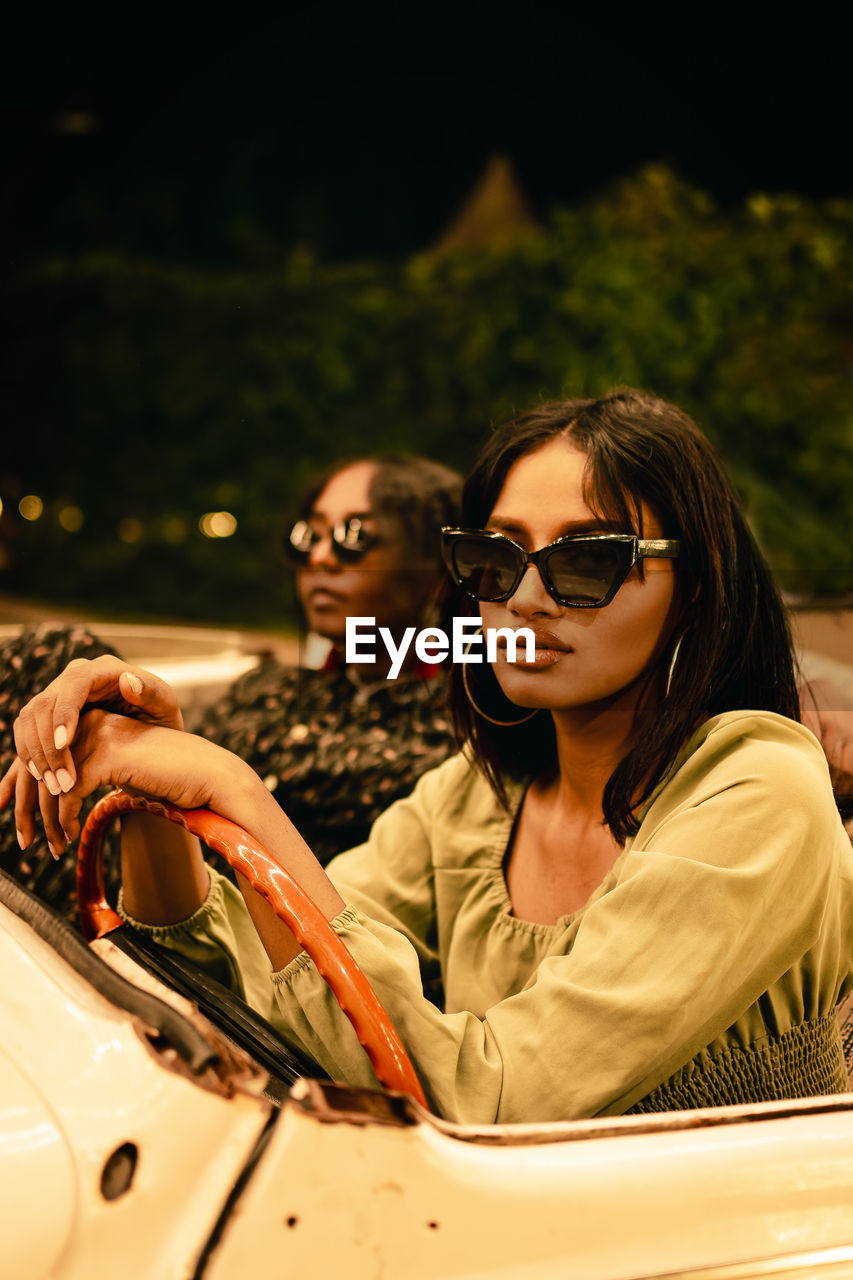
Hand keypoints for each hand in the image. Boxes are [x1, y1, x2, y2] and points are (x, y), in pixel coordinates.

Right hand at [9, 655, 182, 799]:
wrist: (149, 729)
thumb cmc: (160, 717)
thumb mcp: (165, 706)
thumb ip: (151, 693)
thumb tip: (127, 680)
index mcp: (102, 669)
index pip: (73, 685)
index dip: (63, 714)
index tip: (63, 744)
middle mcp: (75, 676)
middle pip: (44, 704)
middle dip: (47, 745)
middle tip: (60, 781)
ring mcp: (58, 694)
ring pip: (29, 719)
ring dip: (35, 754)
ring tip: (53, 786)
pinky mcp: (48, 714)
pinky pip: (27, 731)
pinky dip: (30, 754)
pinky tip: (43, 778)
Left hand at [12, 710, 226, 856]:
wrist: (206, 775)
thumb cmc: (165, 776)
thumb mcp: (118, 769)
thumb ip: (85, 770)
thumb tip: (49, 792)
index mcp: (90, 720)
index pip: (41, 755)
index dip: (26, 791)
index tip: (28, 822)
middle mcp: (89, 722)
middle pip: (38, 768)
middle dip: (29, 810)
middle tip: (30, 841)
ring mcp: (98, 736)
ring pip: (50, 784)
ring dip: (48, 821)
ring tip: (55, 846)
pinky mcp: (108, 756)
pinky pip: (69, 793)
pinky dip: (66, 819)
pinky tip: (72, 835)